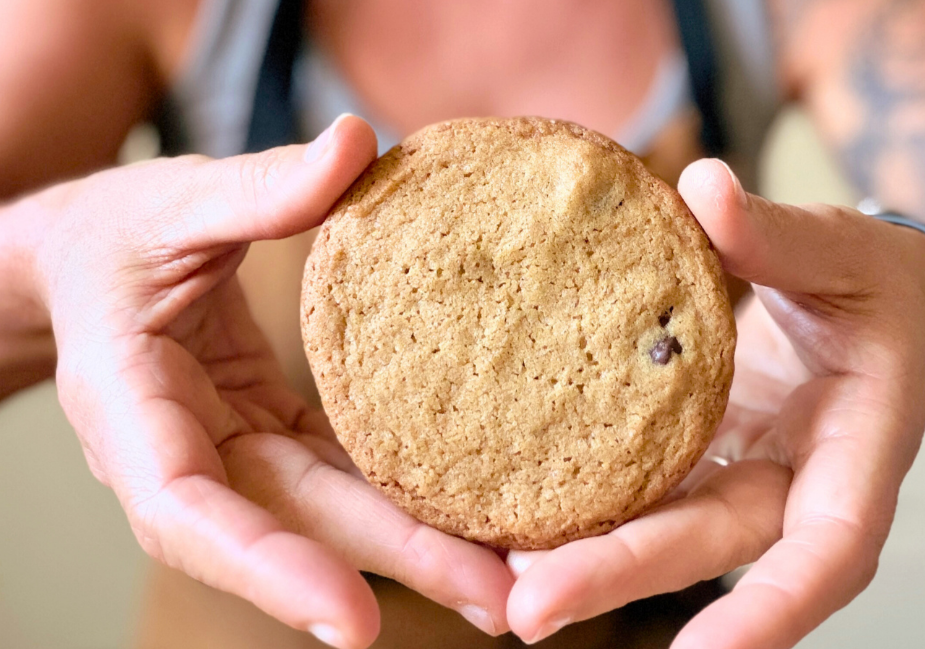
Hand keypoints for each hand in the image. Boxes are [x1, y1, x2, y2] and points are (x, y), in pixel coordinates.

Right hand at [27, 115, 512, 647]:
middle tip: (496, 599)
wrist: (88, 266)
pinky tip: (472, 513)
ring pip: (325, 517)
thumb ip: (260, 187)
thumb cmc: (112, 237)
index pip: (189, 514)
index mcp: (132, 409)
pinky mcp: (269, 441)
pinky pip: (338, 479)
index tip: (353, 619)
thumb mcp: (172, 202)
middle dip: (392, 565)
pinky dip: (399, 500)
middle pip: (290, 528)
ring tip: (507, 576)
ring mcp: (230, 456)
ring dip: (414, 548)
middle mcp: (183, 455)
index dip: (268, 571)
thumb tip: (358, 142)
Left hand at [504, 159, 924, 646]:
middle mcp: (792, 486)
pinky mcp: (698, 464)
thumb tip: (706, 187)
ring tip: (497, 576)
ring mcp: (739, 482)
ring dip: (585, 562)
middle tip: (528, 608)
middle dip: (621, 581)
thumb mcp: (838, 255)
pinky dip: (584, 512)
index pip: (826, 550)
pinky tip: (514, 515)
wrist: (862, 306)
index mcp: (853, 450)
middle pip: (709, 550)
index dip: (771, 609)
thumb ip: (777, 235)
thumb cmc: (864, 284)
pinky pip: (642, 496)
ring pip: (664, 537)